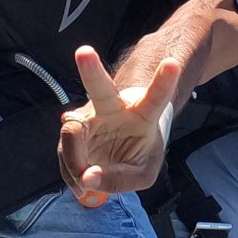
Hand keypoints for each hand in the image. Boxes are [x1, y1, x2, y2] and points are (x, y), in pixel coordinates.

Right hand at [57, 45, 184, 205]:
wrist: (120, 150)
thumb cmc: (138, 154)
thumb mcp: (142, 174)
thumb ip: (120, 179)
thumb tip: (87, 178)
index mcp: (142, 114)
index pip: (155, 98)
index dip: (163, 82)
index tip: (172, 63)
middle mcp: (113, 108)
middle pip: (101, 87)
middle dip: (91, 70)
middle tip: (84, 52)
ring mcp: (89, 117)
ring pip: (72, 129)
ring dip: (73, 159)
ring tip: (84, 181)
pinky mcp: (72, 130)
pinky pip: (65, 152)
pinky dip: (71, 173)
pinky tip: (80, 185)